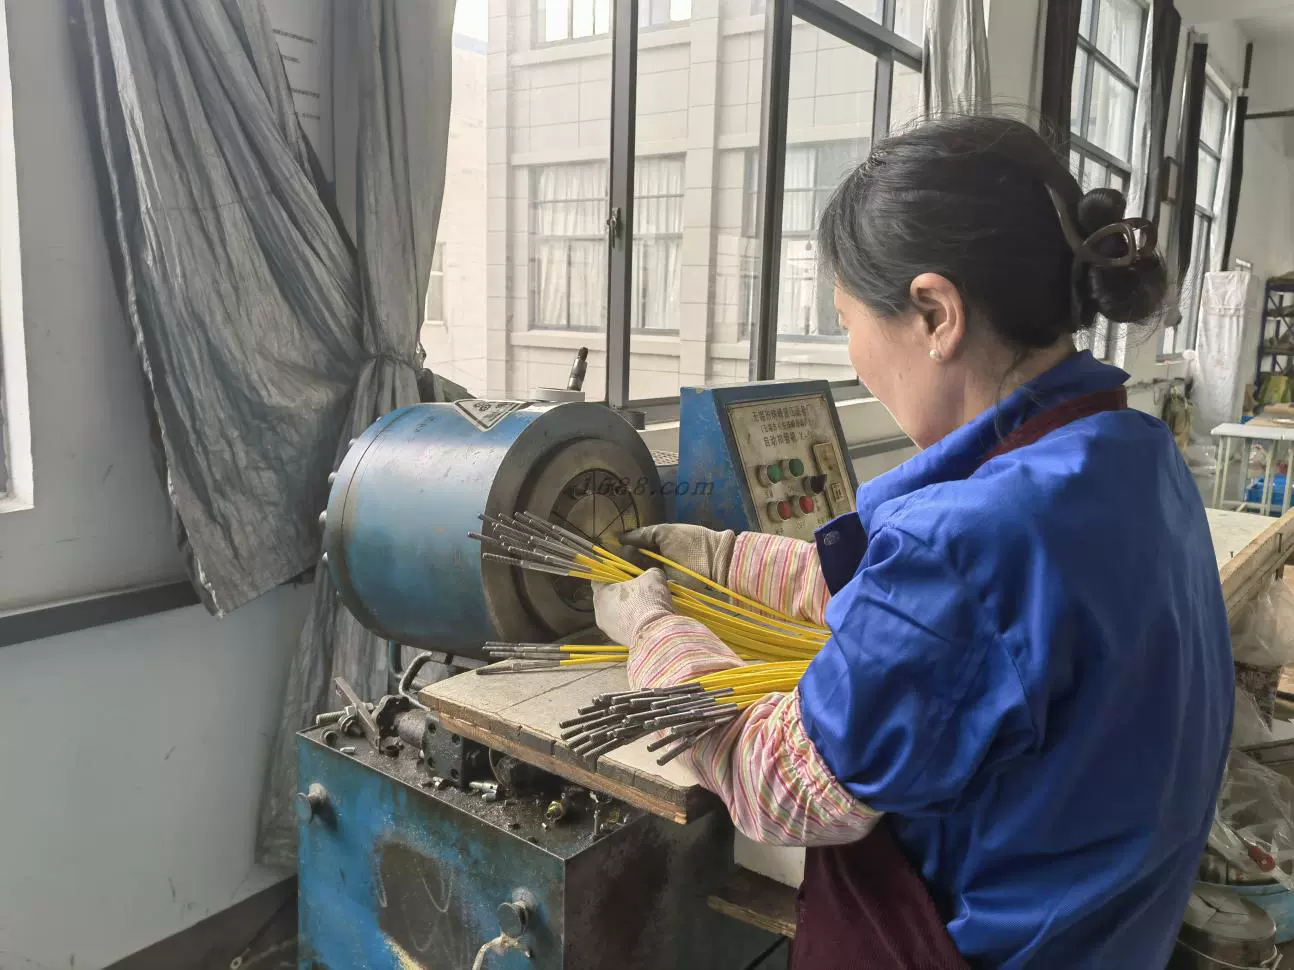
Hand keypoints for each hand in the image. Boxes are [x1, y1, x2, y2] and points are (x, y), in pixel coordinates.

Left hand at [593, 568, 674, 646]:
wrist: (654, 633)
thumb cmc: (648, 600)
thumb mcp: (653, 578)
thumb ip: (649, 573)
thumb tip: (651, 575)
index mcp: (601, 594)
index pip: (597, 581)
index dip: (610, 577)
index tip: (622, 577)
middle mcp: (599, 612)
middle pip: (607, 599)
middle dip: (621, 595)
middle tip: (638, 592)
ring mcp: (607, 629)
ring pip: (615, 615)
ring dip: (627, 610)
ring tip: (645, 608)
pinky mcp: (618, 641)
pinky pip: (623, 627)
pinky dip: (632, 623)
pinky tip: (646, 621)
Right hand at [619, 523, 735, 587]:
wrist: (715, 562)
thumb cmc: (692, 542)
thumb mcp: (665, 532)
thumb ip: (643, 534)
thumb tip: (621, 537)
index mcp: (658, 542)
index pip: (635, 545)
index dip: (624, 546)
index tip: (610, 548)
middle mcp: (657, 558)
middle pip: (633, 559)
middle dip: (624, 560)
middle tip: (613, 562)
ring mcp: (660, 573)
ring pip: (638, 572)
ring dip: (629, 571)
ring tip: (618, 571)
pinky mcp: (664, 587)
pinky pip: (647, 584)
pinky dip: (639, 582)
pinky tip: (628, 580)